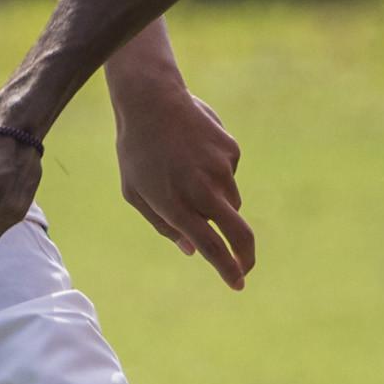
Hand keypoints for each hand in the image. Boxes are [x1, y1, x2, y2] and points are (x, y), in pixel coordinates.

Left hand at [111, 79, 253, 290]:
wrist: (152, 100)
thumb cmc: (136, 151)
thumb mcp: (136, 193)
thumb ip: (163, 225)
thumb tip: (191, 250)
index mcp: (177, 205)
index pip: (211, 247)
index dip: (227, 269)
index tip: (237, 283)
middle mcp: (203, 190)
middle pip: (239, 233)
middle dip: (247, 255)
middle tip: (246, 266)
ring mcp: (221, 169)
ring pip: (231, 201)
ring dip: (216, 202)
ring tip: (186, 176)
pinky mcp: (231, 151)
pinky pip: (229, 174)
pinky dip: (216, 173)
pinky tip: (194, 152)